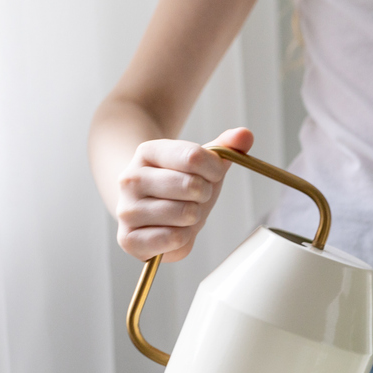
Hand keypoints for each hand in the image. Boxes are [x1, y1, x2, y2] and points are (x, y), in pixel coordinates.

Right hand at [114, 127, 252, 261]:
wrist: (148, 211)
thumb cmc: (179, 185)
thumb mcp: (203, 163)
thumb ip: (226, 148)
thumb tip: (245, 134)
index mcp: (147, 152)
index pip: (194, 157)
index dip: (215, 169)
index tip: (213, 174)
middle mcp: (130, 179)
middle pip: (191, 185)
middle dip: (204, 194)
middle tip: (194, 196)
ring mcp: (127, 209)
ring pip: (185, 214)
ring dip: (194, 217)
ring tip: (182, 213)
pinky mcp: (129, 239)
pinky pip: (174, 239)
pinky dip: (184, 238)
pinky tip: (173, 230)